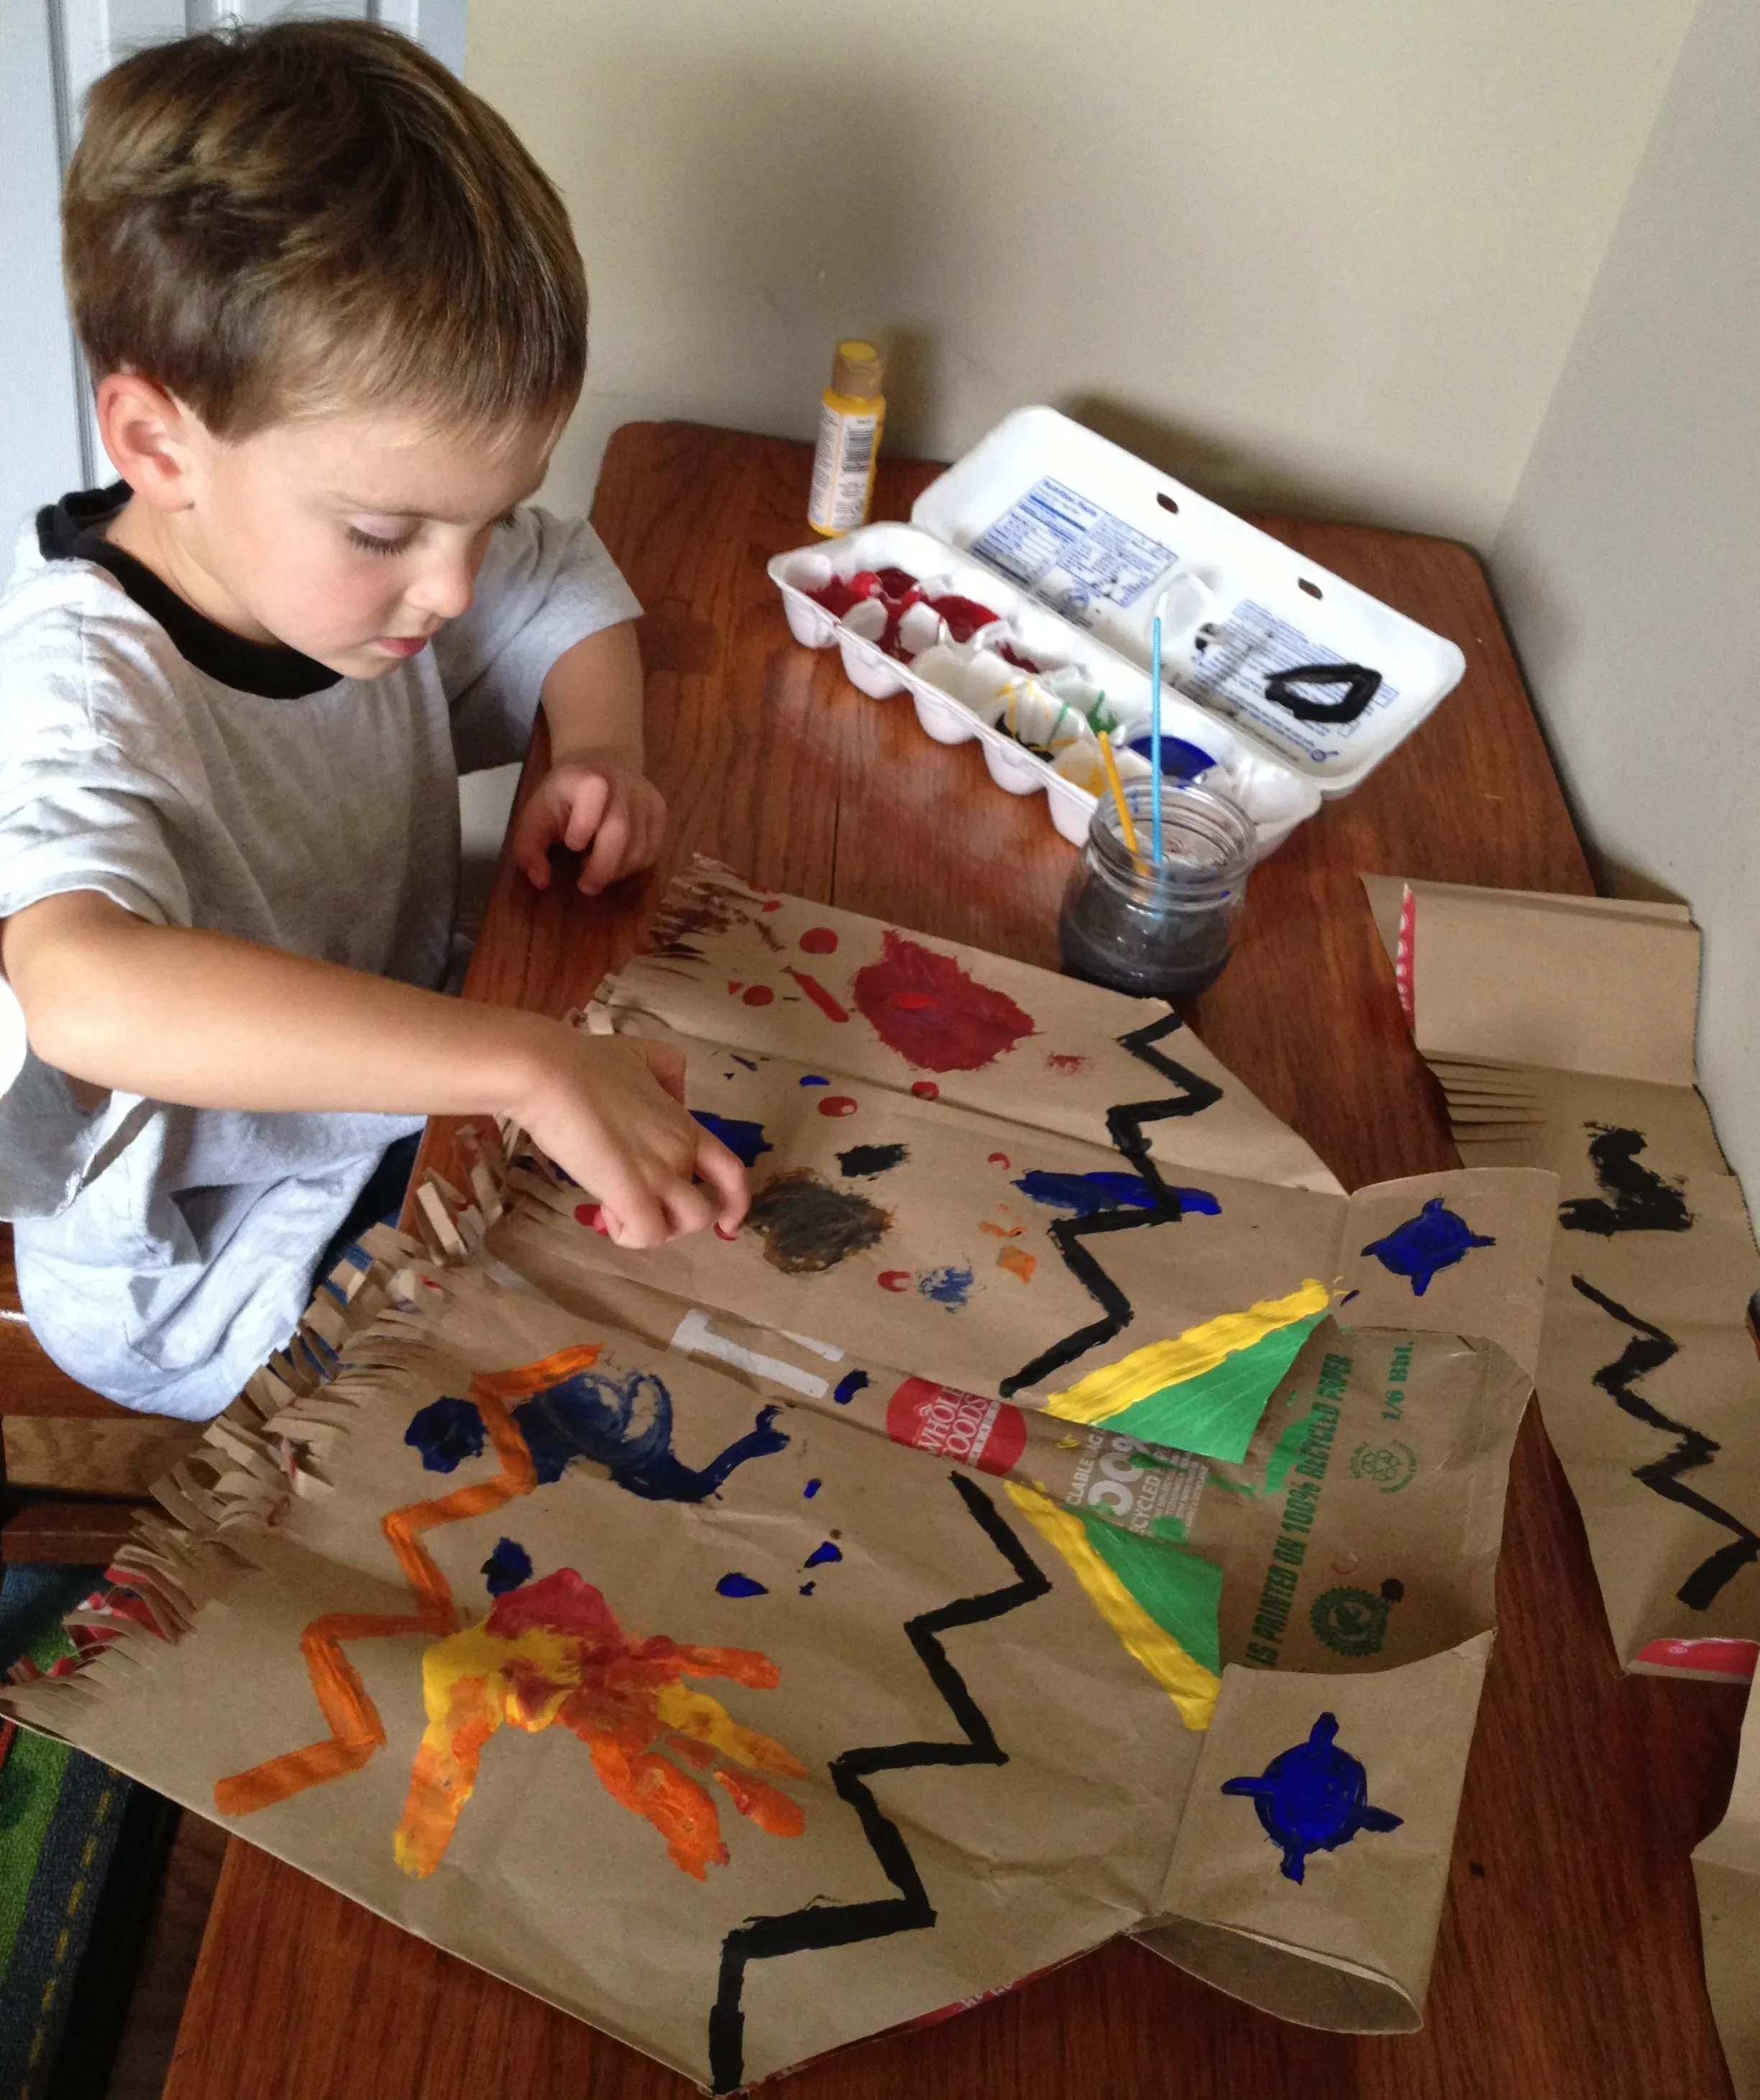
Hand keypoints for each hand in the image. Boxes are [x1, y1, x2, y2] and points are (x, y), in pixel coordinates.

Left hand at [510, 753, 665, 896]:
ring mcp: (645, 798)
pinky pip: (651, 851)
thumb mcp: (535, 815)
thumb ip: (529, 848)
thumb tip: (541, 881)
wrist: (601, 764)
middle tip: (586, 886)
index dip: (585, 822)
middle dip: (603, 866)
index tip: (572, 845)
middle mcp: (622, 784)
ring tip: (597, 871)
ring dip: (617, 870)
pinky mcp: (660, 812)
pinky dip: (633, 866)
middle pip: (620, 830)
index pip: (594, 791)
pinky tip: (616, 863)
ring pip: (639, 847)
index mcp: (586, 778)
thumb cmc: (563, 798)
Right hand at [517, 1031, 747, 1248]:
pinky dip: (630, 1235)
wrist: (551, 1074)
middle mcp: (681, 1153)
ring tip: (621, 1213)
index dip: (736, 1203)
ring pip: (685, 1225)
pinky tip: (605, 1213)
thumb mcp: (643, 1054)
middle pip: (703, 1209)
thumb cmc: (587, 1063)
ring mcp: (659, 1174)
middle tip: (639, 1209)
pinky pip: (647, 1234)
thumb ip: (668, 1075)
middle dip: (673, 1220)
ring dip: (657, 1230)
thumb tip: (673, 1100)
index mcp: (685, 1126)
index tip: (728, 1223)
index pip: (731, 1172)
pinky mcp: (630, 1193)